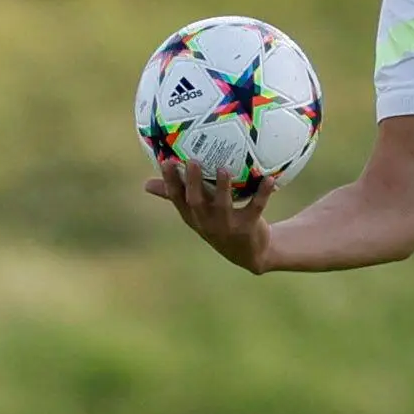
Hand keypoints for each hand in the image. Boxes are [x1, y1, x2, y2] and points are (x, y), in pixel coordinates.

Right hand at [145, 159, 275, 273]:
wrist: (250, 253)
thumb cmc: (219, 225)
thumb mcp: (197, 214)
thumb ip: (175, 196)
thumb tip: (146, 184)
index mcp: (193, 217)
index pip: (177, 198)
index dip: (170, 181)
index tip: (165, 161)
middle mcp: (207, 222)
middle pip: (196, 202)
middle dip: (193, 182)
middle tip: (191, 161)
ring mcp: (228, 226)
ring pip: (223, 206)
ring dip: (224, 188)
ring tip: (224, 169)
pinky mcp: (248, 228)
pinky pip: (256, 207)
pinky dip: (262, 193)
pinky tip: (268, 179)